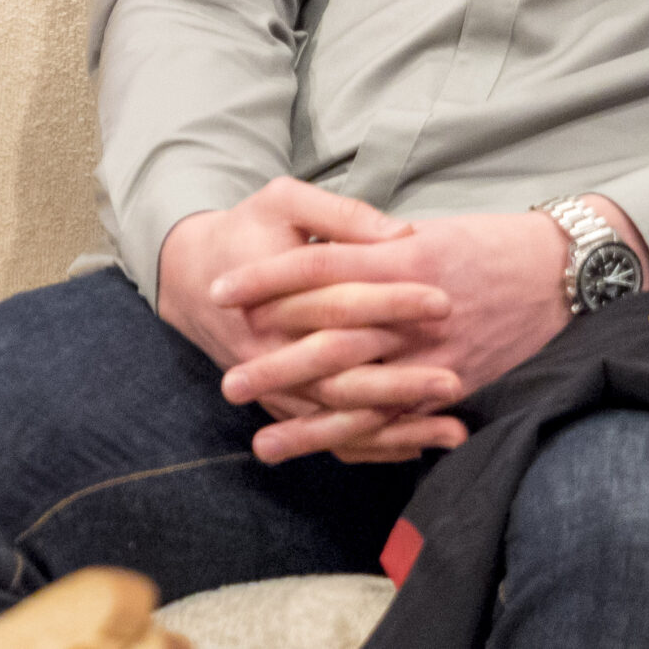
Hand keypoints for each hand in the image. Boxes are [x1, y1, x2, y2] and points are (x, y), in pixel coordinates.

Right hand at [157, 179, 457, 442]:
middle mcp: (267, 349)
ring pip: (337, 418)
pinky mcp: (282, 405)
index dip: (390, 300)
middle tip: (456, 379)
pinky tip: (421, 446)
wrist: (193, 279)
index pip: (337, 301)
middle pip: (339, 375)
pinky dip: (375, 447)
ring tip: (454, 430)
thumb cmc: (249, 232)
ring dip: (396, 428)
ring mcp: (273, 385)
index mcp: (268, 294)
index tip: (443, 299)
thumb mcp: (284, 201)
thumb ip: (341, 215)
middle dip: (401, 382)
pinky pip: (329, 437)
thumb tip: (404, 234)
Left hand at [214, 200, 646, 463]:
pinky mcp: (456, 385)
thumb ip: (369, 246)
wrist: (562, 271)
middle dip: (275, 364)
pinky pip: (402, 422)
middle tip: (228, 381)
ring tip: (263, 442)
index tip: (218, 290)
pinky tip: (328, 454)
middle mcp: (412, 310)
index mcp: (398, 258)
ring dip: (310, 422)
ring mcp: (435, 354)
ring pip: (362, 396)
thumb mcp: (423, 230)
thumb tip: (315, 260)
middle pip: (330, 340)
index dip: (264, 279)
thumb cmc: (486, 243)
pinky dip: (364, 440)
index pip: (316, 268)